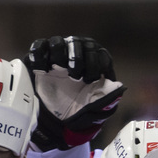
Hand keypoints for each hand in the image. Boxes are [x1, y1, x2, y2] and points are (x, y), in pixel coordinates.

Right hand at [24, 35, 125, 150]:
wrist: (57, 115)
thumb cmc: (80, 106)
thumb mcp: (96, 104)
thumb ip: (108, 95)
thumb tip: (119, 86)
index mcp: (94, 60)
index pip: (99, 53)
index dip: (95, 64)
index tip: (89, 80)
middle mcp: (77, 52)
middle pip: (79, 43)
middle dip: (78, 59)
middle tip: (75, 77)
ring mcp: (58, 53)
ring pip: (57, 42)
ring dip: (59, 55)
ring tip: (59, 70)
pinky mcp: (41, 57)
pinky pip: (38, 47)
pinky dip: (39, 56)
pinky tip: (43, 71)